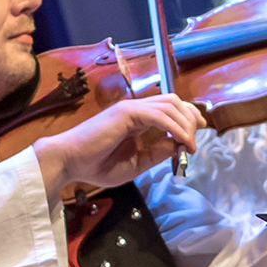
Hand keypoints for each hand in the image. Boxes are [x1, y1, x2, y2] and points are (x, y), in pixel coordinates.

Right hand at [33, 96, 202, 201]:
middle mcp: (134, 109)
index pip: (168, 108)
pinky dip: (175, 128)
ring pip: (170, 105)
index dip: (187, 118)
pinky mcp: (126, 113)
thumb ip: (155, 153)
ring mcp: (130, 109)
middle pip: (173, 101)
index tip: (197, 135)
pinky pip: (159, 115)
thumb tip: (177, 146)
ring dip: (185, 125)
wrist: (69, 162)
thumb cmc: (94, 165)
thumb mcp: (135, 164)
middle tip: (195, 141)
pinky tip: (180, 142)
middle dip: (191, 118)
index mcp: (135, 119)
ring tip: (188, 146)